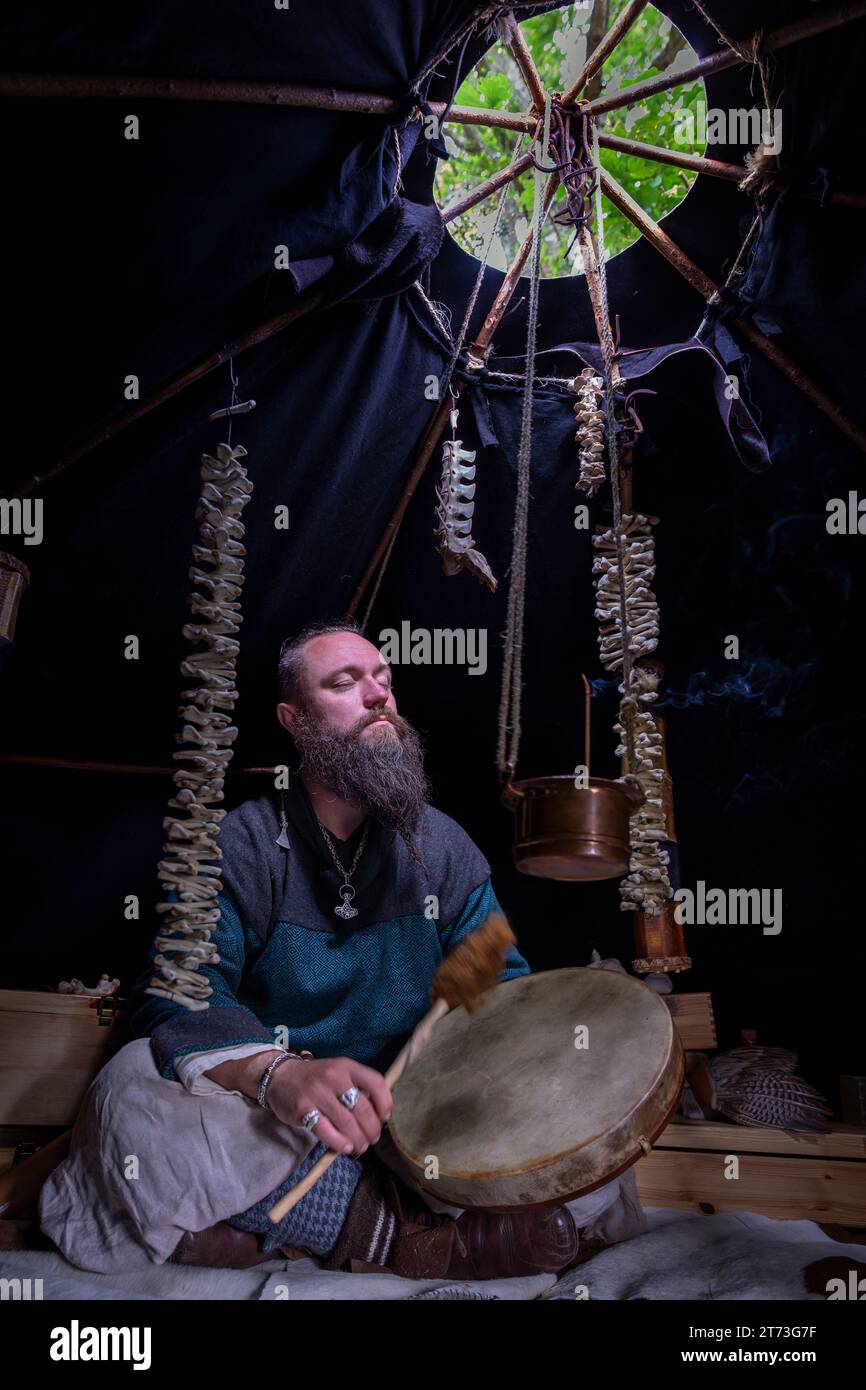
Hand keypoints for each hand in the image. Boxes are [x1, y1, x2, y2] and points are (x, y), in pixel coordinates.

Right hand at [265, 1056, 392, 1157]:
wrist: (281, 1076)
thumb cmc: (317, 1079)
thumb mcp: (339, 1073)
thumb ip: (358, 1087)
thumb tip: (379, 1113)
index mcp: (346, 1066)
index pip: (375, 1082)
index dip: (385, 1103)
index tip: (384, 1118)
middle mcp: (333, 1077)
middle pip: (362, 1109)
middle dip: (372, 1129)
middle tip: (372, 1139)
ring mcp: (317, 1093)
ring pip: (346, 1123)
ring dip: (358, 1140)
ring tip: (361, 1147)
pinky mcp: (303, 1109)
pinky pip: (326, 1131)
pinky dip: (340, 1143)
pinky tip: (346, 1148)